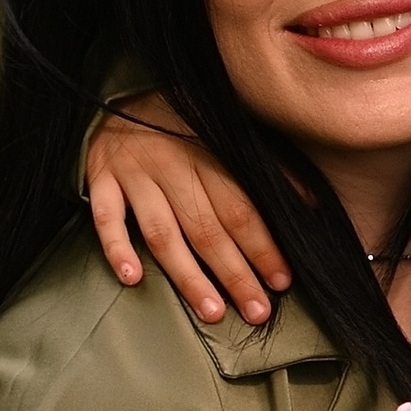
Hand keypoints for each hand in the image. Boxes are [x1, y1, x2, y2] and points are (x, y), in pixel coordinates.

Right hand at [84, 103, 287, 322]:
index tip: (281, 281)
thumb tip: (311, 202)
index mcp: (207, 155)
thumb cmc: (177, 124)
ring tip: (211, 310)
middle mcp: (172, 167)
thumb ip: (266, 167)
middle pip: (207, 228)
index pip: (240, 209)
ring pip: (163, 232)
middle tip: (257, 312)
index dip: (262, 247)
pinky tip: (132, 278)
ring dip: (188, 275)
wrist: (111, 98)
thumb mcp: (223, 134)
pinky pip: (106, 217)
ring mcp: (134, 175)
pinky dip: (117, 247)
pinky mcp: (100, 179)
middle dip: (236, 273)